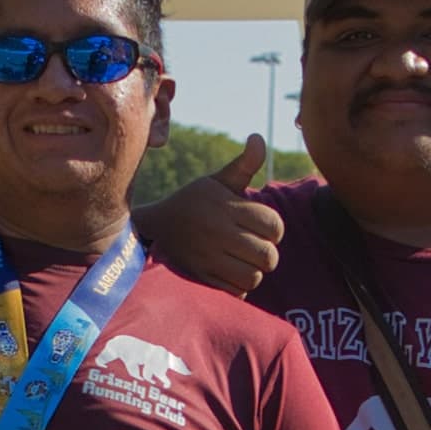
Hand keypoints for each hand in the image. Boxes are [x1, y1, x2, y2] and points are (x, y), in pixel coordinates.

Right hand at [135, 136, 283, 295]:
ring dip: (254, 270)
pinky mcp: (202, 276)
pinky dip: (239, 285)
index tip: (262, 226)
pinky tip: (232, 271)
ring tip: (245, 260)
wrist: (156, 226)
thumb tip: (258, 138)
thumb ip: (244, 164)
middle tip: (256, 246)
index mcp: (226, 207)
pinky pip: (236, 291)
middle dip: (268, 252)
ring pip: (254, 276)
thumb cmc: (195, 201)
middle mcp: (218, 232)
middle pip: (268, 256)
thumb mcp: (217, 180)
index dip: (274, 228)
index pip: (274, 225)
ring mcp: (209, 257)